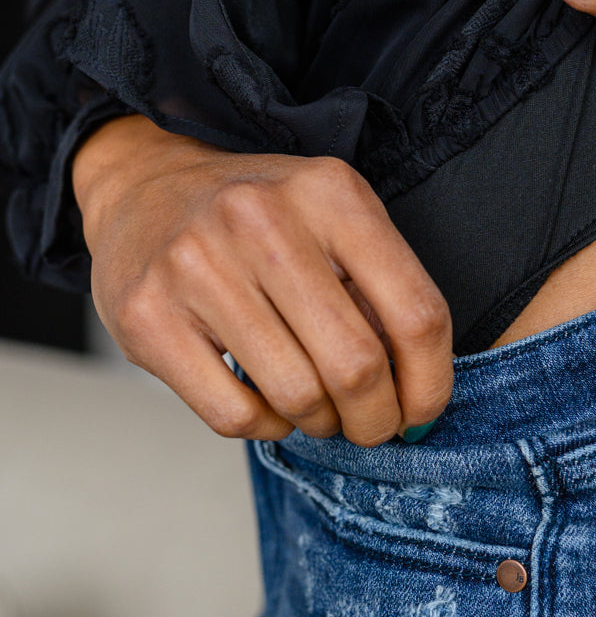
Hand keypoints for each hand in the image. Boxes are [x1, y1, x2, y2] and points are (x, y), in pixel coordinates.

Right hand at [73, 115, 453, 444]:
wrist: (143, 189)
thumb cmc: (258, 220)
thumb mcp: (332, 219)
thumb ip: (380, 288)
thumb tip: (419, 391)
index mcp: (329, 194)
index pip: (416, 314)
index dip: (430, 385)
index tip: (421, 413)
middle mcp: (261, 221)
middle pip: (356, 365)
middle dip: (377, 419)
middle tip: (373, 427)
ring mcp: (197, 268)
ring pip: (297, 397)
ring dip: (321, 423)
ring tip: (318, 409)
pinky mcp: (149, 317)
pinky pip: (235, 415)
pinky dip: (266, 426)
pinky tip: (267, 404)